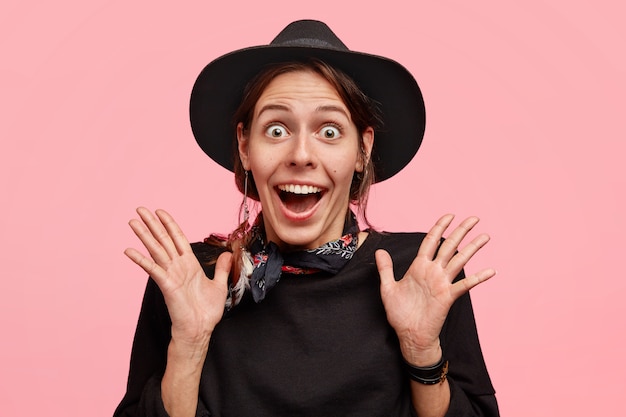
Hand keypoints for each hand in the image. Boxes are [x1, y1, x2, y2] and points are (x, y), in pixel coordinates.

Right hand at [124, 207, 230, 346]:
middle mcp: (178, 266)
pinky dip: (141, 260)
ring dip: (144, 235)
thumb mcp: (219, 285)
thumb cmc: (207, 312)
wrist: (200, 330)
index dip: (170, 224)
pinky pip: (152, 269)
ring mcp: (170, 275)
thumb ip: (221, 269)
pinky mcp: (166, 285)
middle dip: (152, 224)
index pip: (178, 239)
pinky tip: (129, 250)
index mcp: (190, 264)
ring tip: (132, 222)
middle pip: (163, 240)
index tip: (160, 211)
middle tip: (140, 209)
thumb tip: (227, 254)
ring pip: (156, 250)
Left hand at [375, 214, 495, 364]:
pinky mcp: (448, 296)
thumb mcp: (387, 288)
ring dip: (473, 248)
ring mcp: (442, 283)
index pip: (430, 241)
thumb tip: (380, 250)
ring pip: (459, 260)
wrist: (408, 336)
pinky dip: (478, 278)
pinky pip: (465, 284)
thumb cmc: (399, 314)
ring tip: (485, 236)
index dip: (439, 227)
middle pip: (449, 246)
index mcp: (418, 267)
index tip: (449, 215)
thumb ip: (385, 269)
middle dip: (461, 231)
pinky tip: (490, 271)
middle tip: (474, 218)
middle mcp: (432, 272)